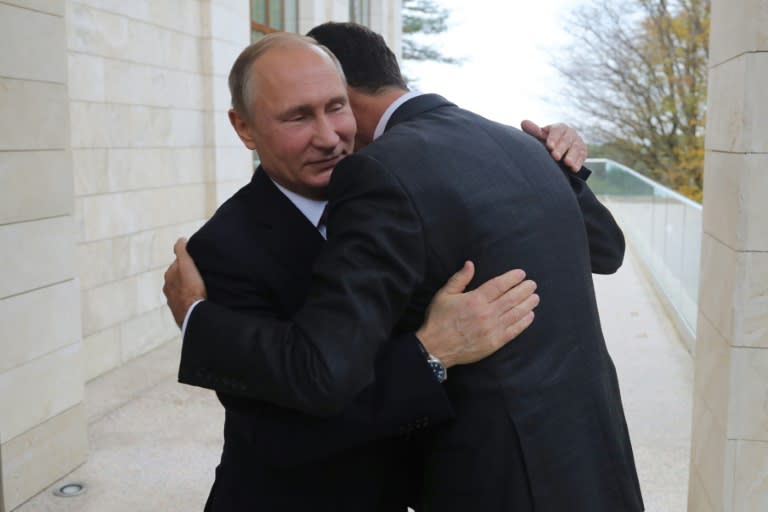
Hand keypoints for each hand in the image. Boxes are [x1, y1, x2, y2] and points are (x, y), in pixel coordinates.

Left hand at [163, 238, 206, 327]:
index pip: (178, 263)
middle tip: (201, 274)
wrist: (193, 313)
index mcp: (169, 275)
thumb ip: (182, 251)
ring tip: (201, 287)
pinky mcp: (179, 311)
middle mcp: (168, 287)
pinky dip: (190, 298)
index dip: (188, 261)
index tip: (197, 262)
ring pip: (181, 290)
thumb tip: (181, 239)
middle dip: (187, 275)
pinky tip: (198, 299)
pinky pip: (185, 301)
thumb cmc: (190, 288)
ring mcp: (172, 300)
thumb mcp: (186, 265)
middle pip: (179, 277)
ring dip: (188, 287)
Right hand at [416, 261, 538, 367]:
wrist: (436, 348)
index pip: (499, 285)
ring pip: (515, 313)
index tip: (521, 274)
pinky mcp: (494, 343)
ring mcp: (492, 329)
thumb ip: (459, 279)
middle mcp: (486, 313)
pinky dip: (524, 322)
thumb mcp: (444, 295)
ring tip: (535, 297)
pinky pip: (514, 331)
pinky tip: (530, 316)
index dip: (512, 278)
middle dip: (524, 290)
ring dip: (527, 304)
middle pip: (511, 298)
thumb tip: (470, 264)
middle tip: (532, 284)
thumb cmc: (438, 320)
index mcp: (475, 300)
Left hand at [521, 119, 587, 171]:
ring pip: (577, 148)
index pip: (557, 130)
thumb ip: (534, 131)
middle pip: (567, 139)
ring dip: (572, 156)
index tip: (549, 146)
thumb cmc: (547, 143)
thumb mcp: (541, 137)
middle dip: (561, 148)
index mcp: (559, 128)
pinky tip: (574, 169)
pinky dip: (578, 163)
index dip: (553, 138)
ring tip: (567, 163)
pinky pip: (582, 156)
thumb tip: (523, 122)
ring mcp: (578, 142)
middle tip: (555, 156)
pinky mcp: (583, 152)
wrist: (559, 151)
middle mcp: (570, 133)